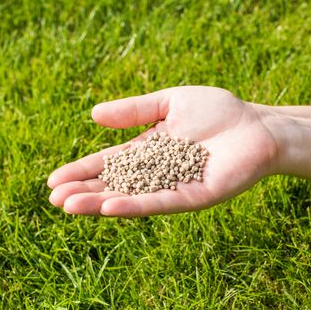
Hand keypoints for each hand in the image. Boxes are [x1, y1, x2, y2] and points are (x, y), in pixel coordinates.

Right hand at [47, 86, 278, 216]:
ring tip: (70, 207)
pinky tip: (110, 206)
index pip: (108, 164)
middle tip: (53, 200)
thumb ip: (134, 111)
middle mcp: (157, 173)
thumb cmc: (218, 111)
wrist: (258, 124)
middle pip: (114, 184)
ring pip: (131, 197)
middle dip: (84, 192)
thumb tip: (93, 116)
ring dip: (100, 202)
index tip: (53, 181)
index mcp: (148, 151)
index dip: (81, 172)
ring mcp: (174, 186)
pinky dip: (135, 204)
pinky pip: (162, 202)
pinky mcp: (195, 196)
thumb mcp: (169, 102)